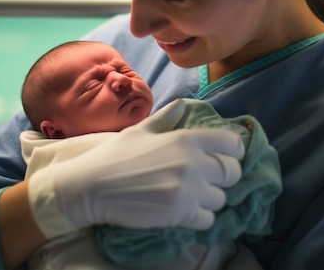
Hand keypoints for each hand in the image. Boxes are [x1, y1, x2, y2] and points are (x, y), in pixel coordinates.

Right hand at [27, 99, 244, 237]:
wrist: (90, 186)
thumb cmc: (114, 156)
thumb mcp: (140, 130)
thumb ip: (167, 118)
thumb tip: (182, 104)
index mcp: (185, 138)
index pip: (232, 143)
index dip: (232, 151)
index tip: (224, 157)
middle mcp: (192, 162)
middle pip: (232, 172)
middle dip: (223, 177)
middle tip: (207, 180)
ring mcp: (187, 189)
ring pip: (221, 199)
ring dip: (209, 199)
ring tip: (191, 196)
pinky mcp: (180, 214)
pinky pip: (208, 219)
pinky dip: (199, 218)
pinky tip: (184, 211)